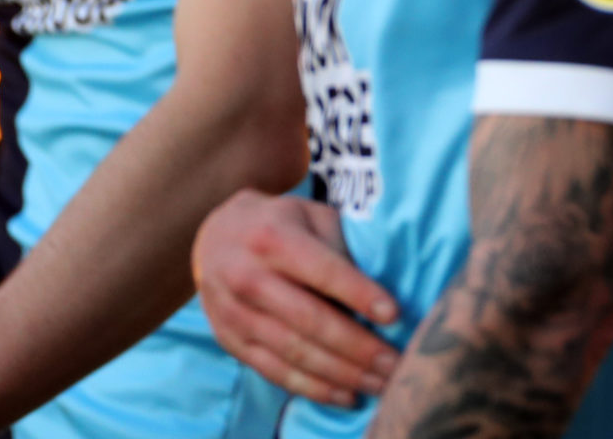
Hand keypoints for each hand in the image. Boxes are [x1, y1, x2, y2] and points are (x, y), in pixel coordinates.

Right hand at [194, 190, 401, 408]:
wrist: (216, 236)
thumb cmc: (283, 225)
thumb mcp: (313, 217)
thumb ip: (342, 248)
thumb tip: (385, 289)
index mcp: (272, 239)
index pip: (322, 271)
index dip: (359, 294)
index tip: (394, 314)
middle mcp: (247, 278)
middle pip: (309, 320)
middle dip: (357, 346)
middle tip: (396, 363)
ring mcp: (234, 314)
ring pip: (293, 352)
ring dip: (341, 374)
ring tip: (381, 384)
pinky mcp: (230, 341)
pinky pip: (275, 371)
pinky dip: (313, 388)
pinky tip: (347, 395)